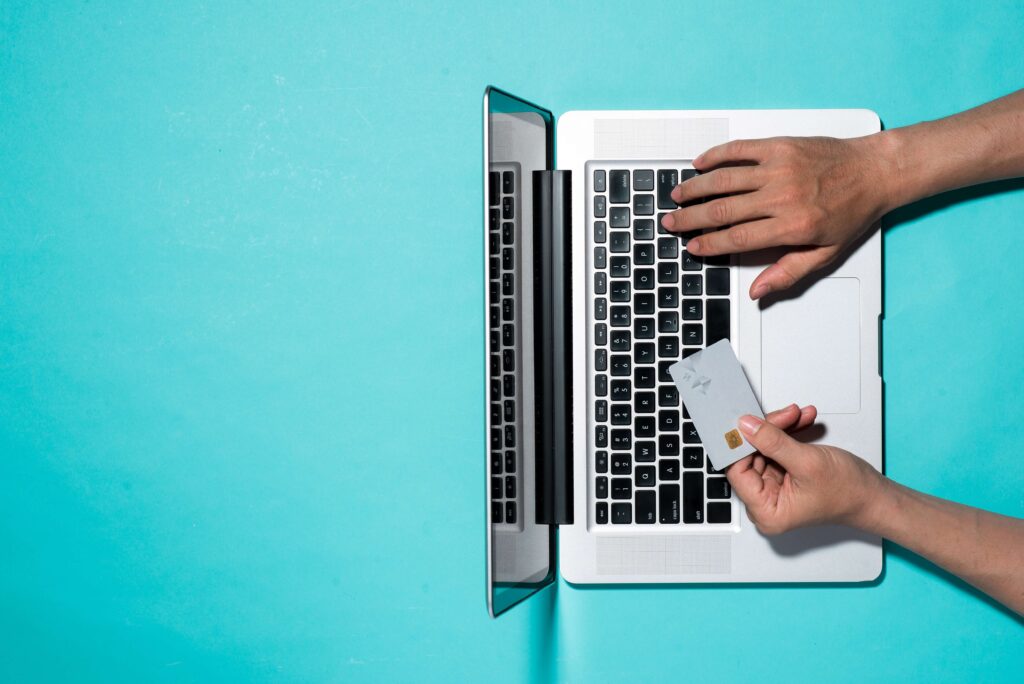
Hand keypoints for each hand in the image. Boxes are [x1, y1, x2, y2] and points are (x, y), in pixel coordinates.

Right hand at [660, 136, 890, 298]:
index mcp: (793, 226)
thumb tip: (758, 291)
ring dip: (695, 188)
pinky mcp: (781, 145)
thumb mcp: (826, 253)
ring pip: (725, 180)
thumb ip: (788, 272)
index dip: (709, 244)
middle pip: (723, 210)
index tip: (691, 247)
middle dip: (691, 219)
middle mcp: (783, 197)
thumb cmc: (852, 211)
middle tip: (672, 222)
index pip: (738, 238)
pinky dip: (716, 155)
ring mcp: (780, 168)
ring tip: (678, 195)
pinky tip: (700, 164)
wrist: (876, 171)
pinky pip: (740, 149)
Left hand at [726, 406, 884, 534]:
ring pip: (764, 448)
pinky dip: (787, 434)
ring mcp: (774, 489)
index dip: (743, 444)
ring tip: (798, 415)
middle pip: (751, 456)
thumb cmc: (848, 492)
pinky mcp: (783, 477)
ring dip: (780, 428)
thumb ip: (772, 442)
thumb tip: (746, 426)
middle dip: (768, 430)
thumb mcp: (806, 462)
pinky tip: (800, 422)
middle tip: (785, 414)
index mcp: (766, 511)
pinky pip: (777, 450)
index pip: (738, 471)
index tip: (748, 421)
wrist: (873, 495)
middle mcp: (766, 502)